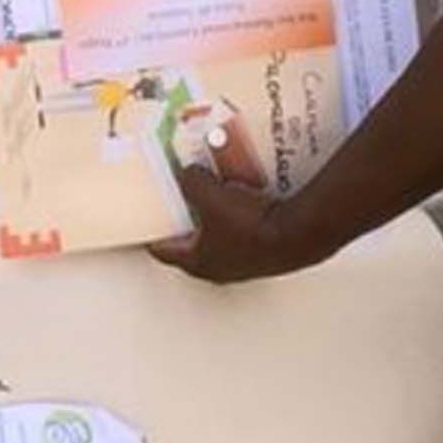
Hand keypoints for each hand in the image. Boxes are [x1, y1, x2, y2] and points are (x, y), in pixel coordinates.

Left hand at [146, 165, 323, 284]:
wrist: (298, 234)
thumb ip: (191, 182)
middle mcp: (219, 268)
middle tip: (181, 205)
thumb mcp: (209, 195)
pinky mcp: (263, 253)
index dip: (152, 238)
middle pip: (193, 244)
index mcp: (198, 262)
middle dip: (187, 223)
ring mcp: (243, 263)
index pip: (164, 252)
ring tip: (216, 195)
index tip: (145, 229)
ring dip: (216, 219)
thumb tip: (189, 174)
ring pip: (220, 238)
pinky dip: (239, 216)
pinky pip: (243, 231)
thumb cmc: (250, 225)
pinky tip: (245, 196)